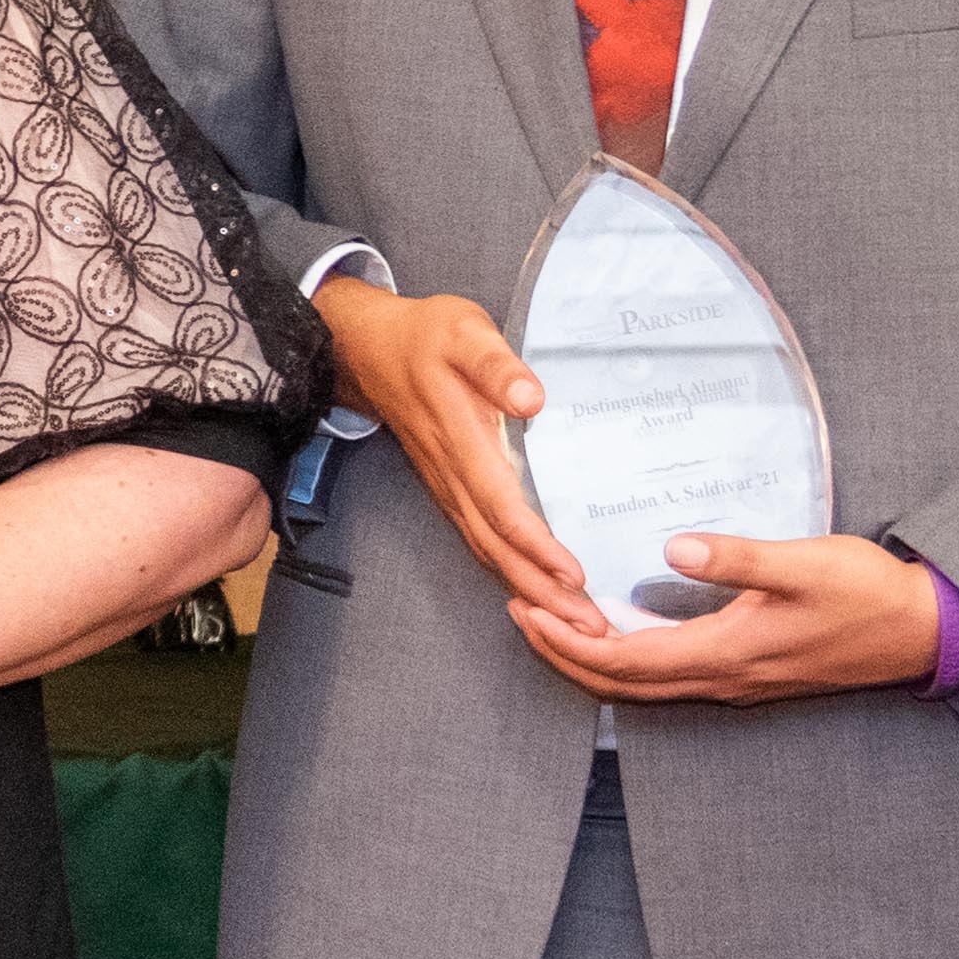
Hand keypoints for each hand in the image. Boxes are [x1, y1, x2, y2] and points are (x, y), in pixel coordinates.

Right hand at [320, 276, 608, 653]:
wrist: (368, 350)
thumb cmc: (426, 336)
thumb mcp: (463, 331)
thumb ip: (496, 365)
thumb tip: (532, 398)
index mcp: (461, 438)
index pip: (501, 505)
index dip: (536, 545)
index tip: (574, 576)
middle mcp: (452, 475)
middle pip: (496, 545)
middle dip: (541, 591)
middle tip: (589, 628)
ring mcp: (447, 487)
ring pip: (487, 550)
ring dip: (529, 591)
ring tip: (574, 624)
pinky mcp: (449, 490)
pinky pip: (480, 541)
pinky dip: (509, 573)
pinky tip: (536, 593)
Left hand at [516, 529, 944, 705]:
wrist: (922, 631)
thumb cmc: (868, 594)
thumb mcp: (804, 563)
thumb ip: (738, 557)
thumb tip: (675, 550)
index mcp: (727, 654)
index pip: (625, 661)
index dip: (568, 641)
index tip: (526, 611)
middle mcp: (723, 679)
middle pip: (620, 684)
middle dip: (562, 653)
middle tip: (519, 614)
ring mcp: (735, 682)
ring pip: (643, 686)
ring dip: (592, 660)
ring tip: (552, 623)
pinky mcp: (748, 674)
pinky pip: (669, 678)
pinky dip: (629, 660)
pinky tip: (616, 630)